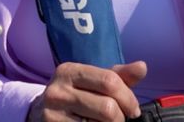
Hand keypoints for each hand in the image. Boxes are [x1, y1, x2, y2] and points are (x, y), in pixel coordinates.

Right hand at [26, 60, 146, 121]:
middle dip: (121, 117)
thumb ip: (118, 76)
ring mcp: (52, 113)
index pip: (110, 81)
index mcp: (69, 71)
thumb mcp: (93, 82)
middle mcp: (58, 90)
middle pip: (108, 107)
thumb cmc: (76, 96)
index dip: (129, 98)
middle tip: (118, 119)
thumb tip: (142, 66)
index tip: (133, 109)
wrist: (41, 113)